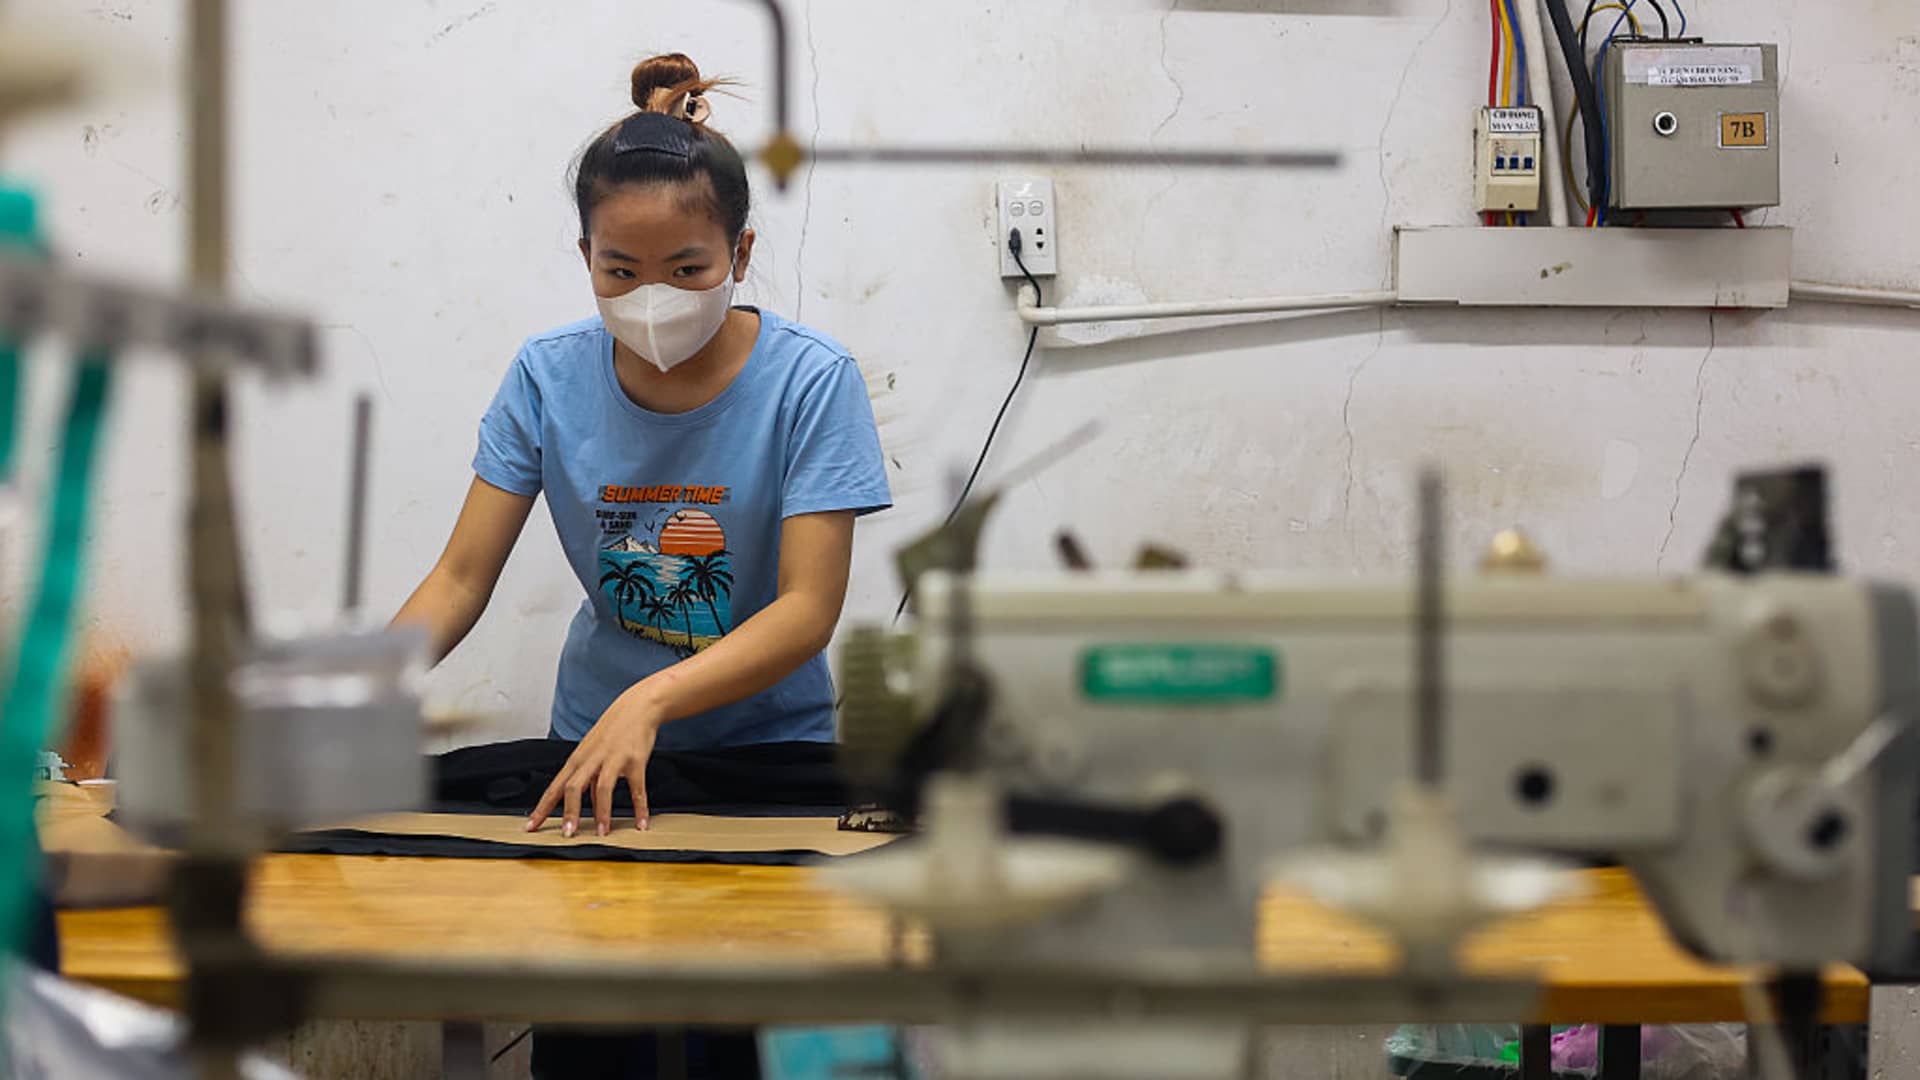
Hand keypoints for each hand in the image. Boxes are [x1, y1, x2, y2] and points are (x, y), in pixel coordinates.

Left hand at [527, 686, 661, 837]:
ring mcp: (613, 759)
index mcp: (578, 759)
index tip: (532, 826)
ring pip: (602, 788)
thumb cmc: (612, 731)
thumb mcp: (594, 753)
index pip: (555, 787)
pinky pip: (637, 789)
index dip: (542, 808)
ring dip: (602, 813)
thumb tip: (588, 805)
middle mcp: (592, 759)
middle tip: (567, 834)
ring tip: (603, 833)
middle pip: (573, 787)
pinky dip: (640, 808)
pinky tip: (641, 823)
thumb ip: (590, 779)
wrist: (637, 707)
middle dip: (569, 813)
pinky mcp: (635, 761)